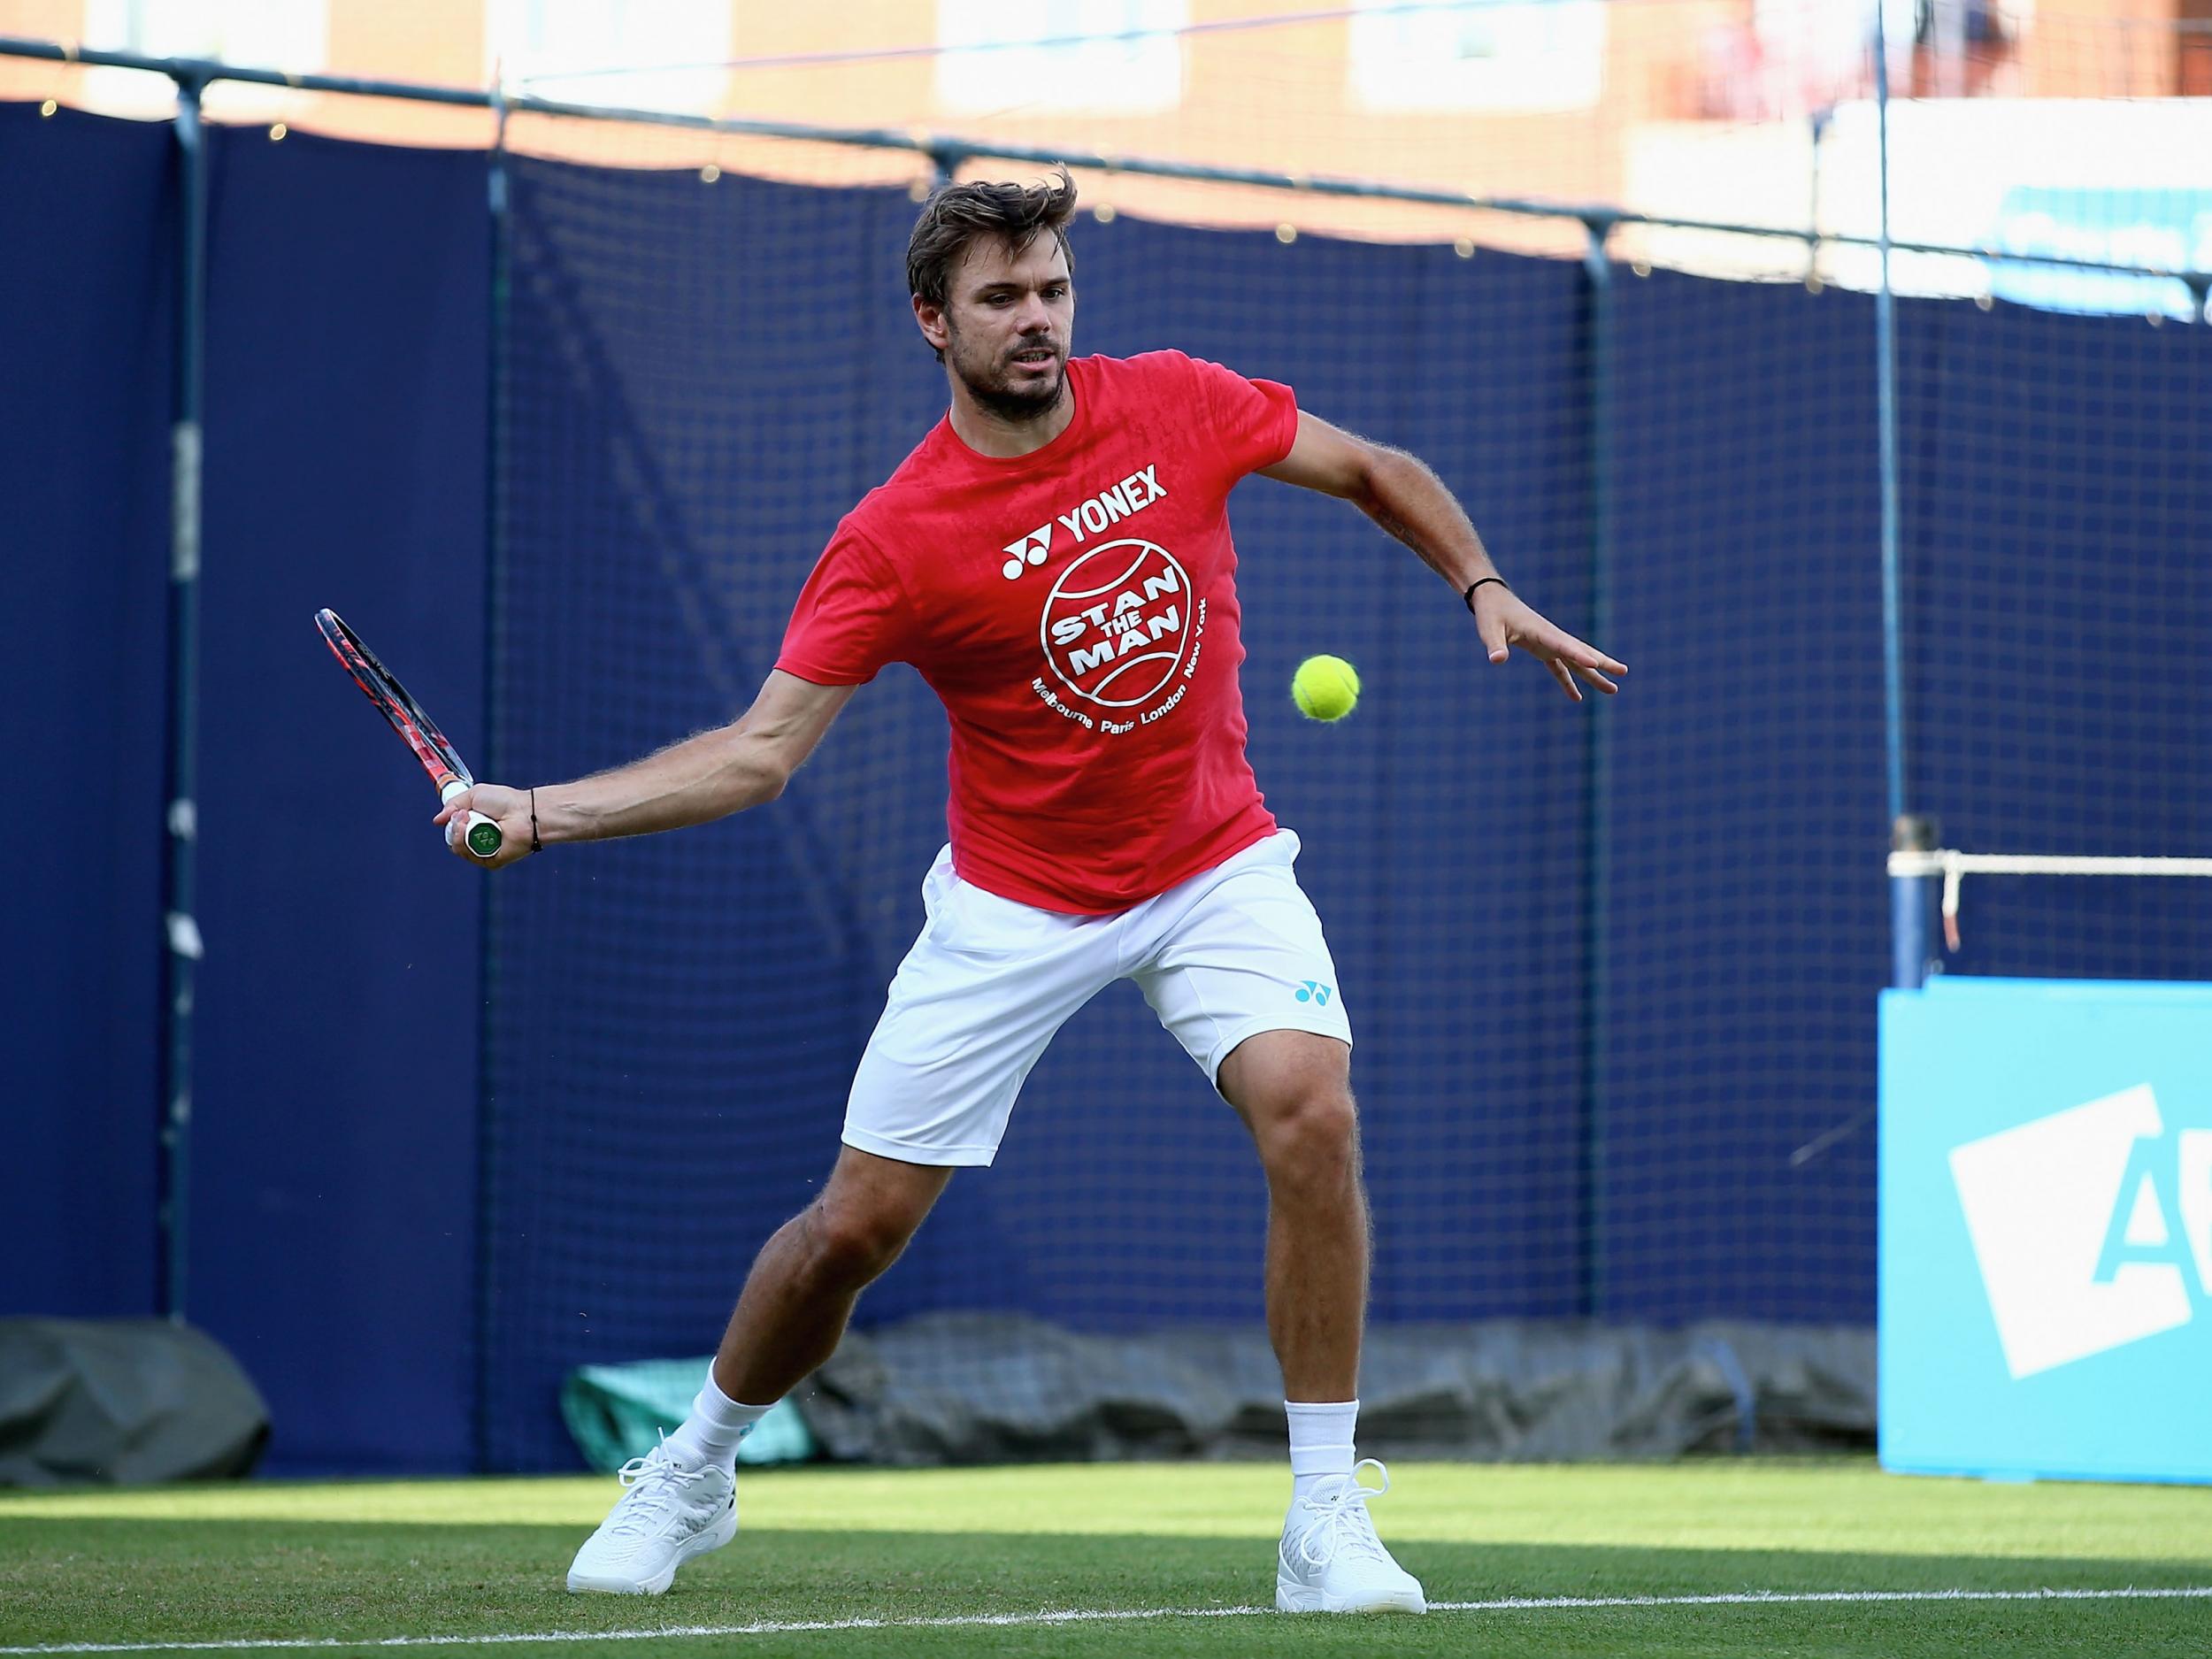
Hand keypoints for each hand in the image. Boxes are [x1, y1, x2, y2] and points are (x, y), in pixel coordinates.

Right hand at [433, 782, 534, 867]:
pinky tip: (472, 831)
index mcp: (475, 826)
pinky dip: (467, 844)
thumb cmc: (504, 801)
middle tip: (463, 815)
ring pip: (459, 850)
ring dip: (458, 834)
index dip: (451, 824)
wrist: (523, 811)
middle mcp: (479, 840)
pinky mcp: (491, 861)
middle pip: (453, 842)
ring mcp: (485, 852)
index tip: (456, 812)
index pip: (454, 832)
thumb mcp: (473, 795)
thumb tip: (437, 820)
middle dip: (454, 828)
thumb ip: (452, 805)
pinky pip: (471, 857)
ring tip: (468, 820)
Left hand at [1471, 587, 1625, 701]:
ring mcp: (1549, 643)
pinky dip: (1568, 682)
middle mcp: (1550, 637)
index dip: (1578, 655)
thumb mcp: (1489, 629)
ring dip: (1593, 675)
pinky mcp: (1542, 649)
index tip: (1594, 664)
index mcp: (1541, 631)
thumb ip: (1495, 645)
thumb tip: (1497, 660)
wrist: (1492, 599)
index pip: (1563, 645)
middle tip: (1623, 673)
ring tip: (1613, 689)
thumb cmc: (1490, 613)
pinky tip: (1577, 698)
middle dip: (1602, 663)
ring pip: (1576, 661)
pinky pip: (1560, 668)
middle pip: (1581, 652)